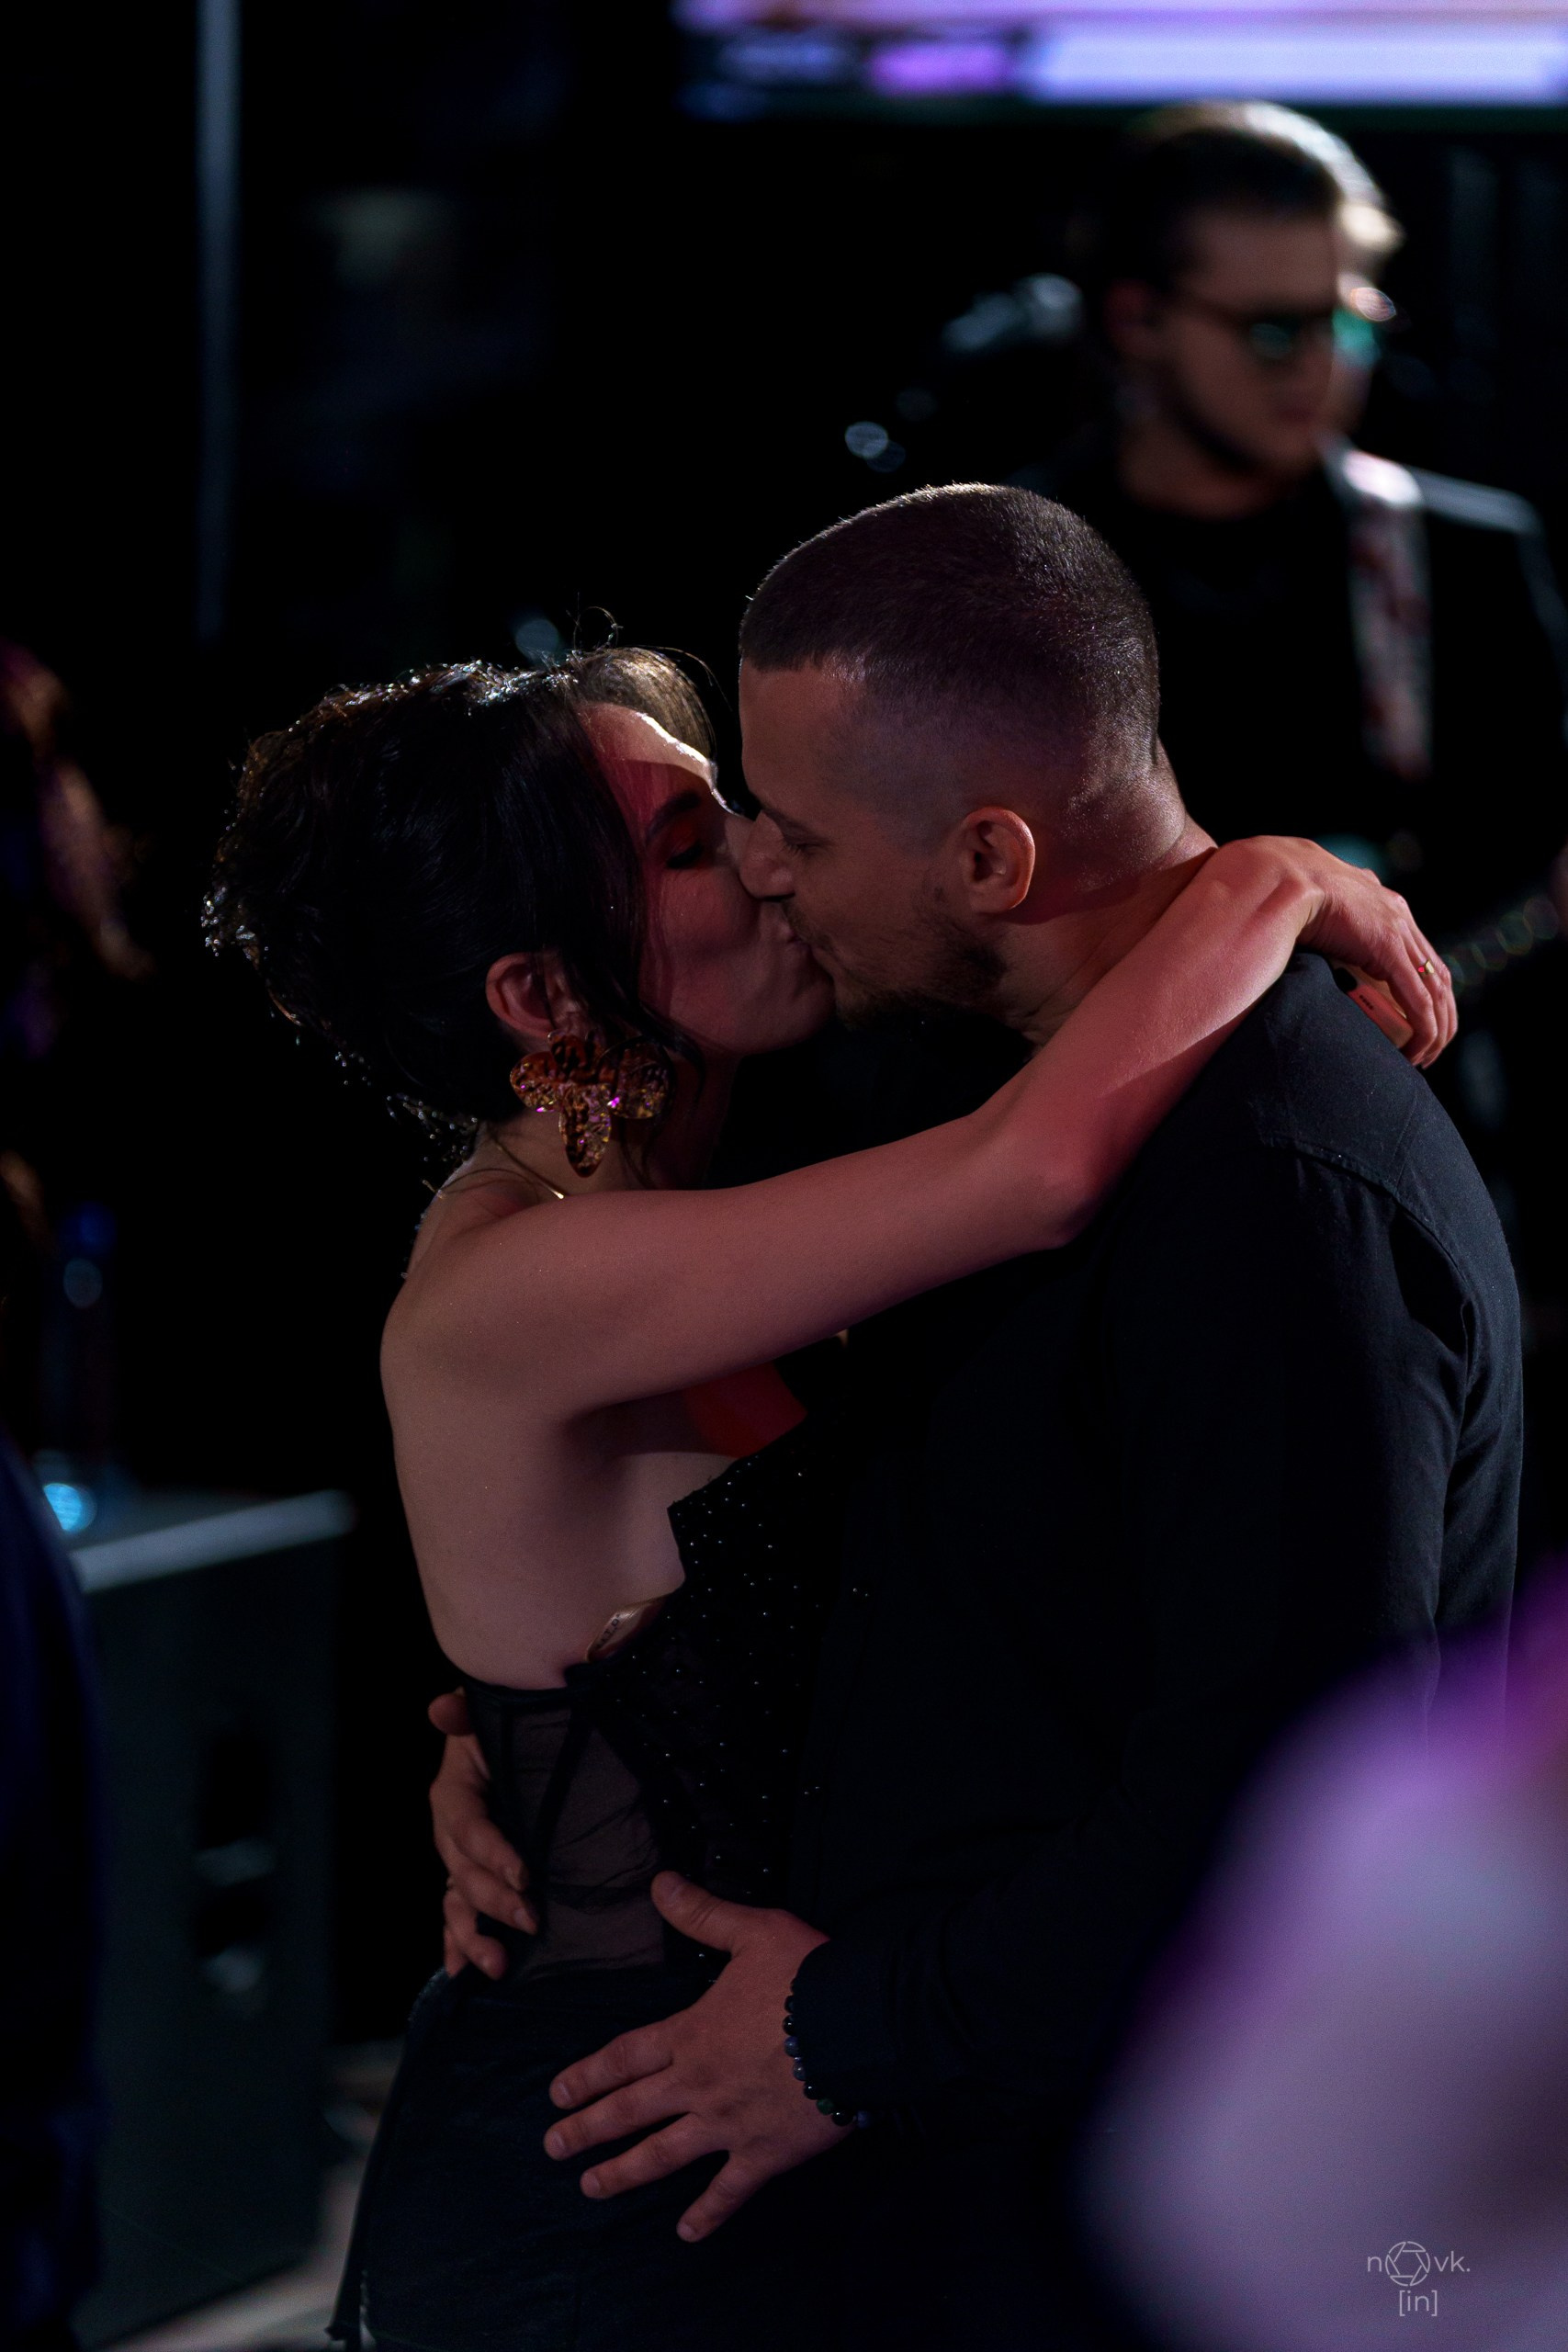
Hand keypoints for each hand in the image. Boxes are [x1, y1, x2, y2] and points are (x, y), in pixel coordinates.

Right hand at [428, 1689, 534, 1975]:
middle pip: (464, 1874)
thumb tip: (441, 1707)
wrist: (515, 1742)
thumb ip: (465, 1713)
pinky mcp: (471, 1880)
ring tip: (498, 1965)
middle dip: (494, 1902)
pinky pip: (456, 1918)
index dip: (492, 1853)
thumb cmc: (505, 1728)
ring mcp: (459, 1862)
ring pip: (457, 1904)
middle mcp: (450, 1833)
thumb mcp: (488, 1715)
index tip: (524, 1874)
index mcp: (453, 1794)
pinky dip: (457, 1947)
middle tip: (531, 1919)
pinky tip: (462, 1974)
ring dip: (472, 1937)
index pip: (469, 1829)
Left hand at [543, 1872, 845, 2239]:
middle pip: (631, 2110)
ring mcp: (727, 2124)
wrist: (857, 2026)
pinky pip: (728, 2190)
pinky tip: (685, 2233)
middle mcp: (698, 2084)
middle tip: (552, 2148)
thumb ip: (702, 1914)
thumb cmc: (805, 1976)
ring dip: (623, 2173)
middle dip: (588, 2129)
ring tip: (590, 2189)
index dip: (588, 2075)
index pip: (625, 2057)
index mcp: (691, 2034)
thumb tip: (659, 1883)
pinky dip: (706, 2213)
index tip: (556, 2096)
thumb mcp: (751, 1932)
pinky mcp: (764, 2154)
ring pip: (663, 2154)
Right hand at [1269, 837, 1455, 1065]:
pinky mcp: (1388, 948)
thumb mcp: (1314, 907)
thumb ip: (1323, 919)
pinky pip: (1417, 997)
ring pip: (1435, 991)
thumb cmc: (1286, 892)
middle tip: (1430, 1048)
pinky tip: (1416, 1050)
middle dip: (1441, 1016)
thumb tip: (1302, 936)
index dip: (1426, 993)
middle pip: (1437, 975)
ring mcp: (1397, 931)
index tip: (1419, 1022)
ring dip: (1435, 1030)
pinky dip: (1422, 1027)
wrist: (1283, 878)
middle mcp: (1400, 917)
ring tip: (1422, 1058)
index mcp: (1385, 907)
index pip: (1422, 957)